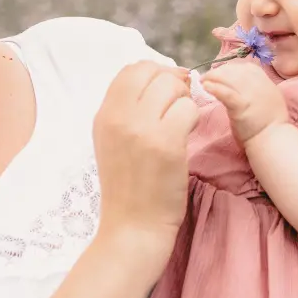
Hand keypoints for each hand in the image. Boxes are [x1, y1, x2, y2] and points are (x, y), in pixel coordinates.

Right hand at [92, 62, 196, 260]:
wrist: (132, 227)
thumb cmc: (129, 187)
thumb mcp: (114, 141)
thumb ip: (129, 110)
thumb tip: (163, 78)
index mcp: (104, 115)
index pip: (131, 70)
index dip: (154, 73)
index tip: (166, 92)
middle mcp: (118, 117)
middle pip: (153, 72)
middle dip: (172, 84)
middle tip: (178, 107)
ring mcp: (141, 129)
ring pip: (174, 87)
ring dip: (184, 102)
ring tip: (181, 126)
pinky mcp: (166, 143)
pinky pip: (189, 109)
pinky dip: (194, 120)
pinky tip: (187, 138)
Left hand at [200, 60, 287, 145]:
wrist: (273, 140)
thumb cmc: (270, 124)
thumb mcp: (270, 98)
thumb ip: (259, 89)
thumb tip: (244, 84)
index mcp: (265, 81)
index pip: (245, 67)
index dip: (231, 68)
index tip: (222, 73)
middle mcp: (258, 84)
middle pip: (234, 70)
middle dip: (219, 72)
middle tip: (207, 77)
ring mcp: (250, 94)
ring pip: (228, 78)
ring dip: (212, 77)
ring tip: (202, 81)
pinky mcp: (241, 106)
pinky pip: (226, 93)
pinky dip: (215, 88)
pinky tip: (205, 86)